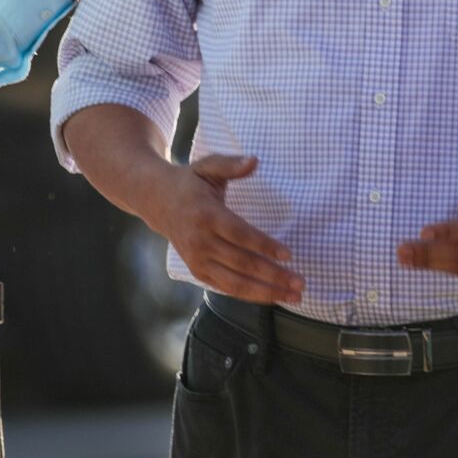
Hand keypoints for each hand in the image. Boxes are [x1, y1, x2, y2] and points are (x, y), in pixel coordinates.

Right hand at [148, 154, 302, 303]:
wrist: (157, 201)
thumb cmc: (190, 182)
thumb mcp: (207, 166)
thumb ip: (231, 164)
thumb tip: (254, 161)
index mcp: (206, 215)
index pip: (239, 235)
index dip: (264, 246)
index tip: (288, 254)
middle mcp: (200, 242)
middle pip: (242, 264)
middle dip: (273, 275)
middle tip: (300, 283)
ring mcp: (197, 260)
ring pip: (235, 283)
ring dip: (266, 292)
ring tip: (294, 297)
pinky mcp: (197, 271)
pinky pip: (226, 288)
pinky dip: (250, 295)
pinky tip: (272, 296)